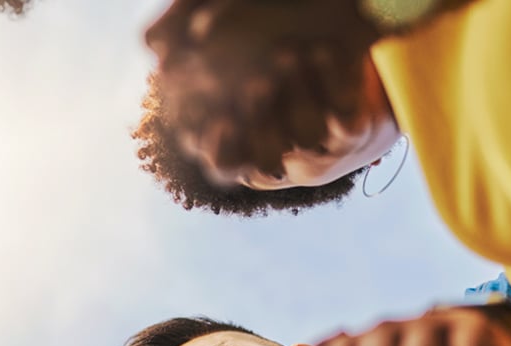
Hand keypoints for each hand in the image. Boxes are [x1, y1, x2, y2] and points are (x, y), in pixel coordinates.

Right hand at [143, 0, 384, 168]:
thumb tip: (154, 46)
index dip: (220, 149)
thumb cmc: (262, 10)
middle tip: (257, 83)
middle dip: (260, 126)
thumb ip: (177, 24)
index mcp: (234, 130)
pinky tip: (323, 49)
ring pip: (306, 139)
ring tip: (289, 51)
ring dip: (297, 100)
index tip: (220, 121)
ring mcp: (318, 132)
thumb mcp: (209, 7)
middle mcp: (276, 140)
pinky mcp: (356, 118)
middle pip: (263, 164)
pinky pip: (348, 121)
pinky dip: (332, 83)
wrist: (338, 10)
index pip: (222, 161)